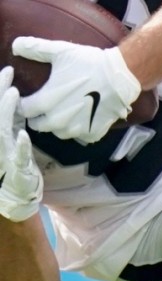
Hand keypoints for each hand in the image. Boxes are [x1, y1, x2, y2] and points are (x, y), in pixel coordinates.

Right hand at [0, 67, 41, 221]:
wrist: (16, 194)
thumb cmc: (15, 161)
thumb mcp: (14, 135)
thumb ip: (14, 118)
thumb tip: (14, 94)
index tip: (8, 70)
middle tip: (7, 73)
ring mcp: (4, 153)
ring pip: (2, 129)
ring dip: (7, 110)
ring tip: (14, 94)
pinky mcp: (17, 167)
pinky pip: (18, 155)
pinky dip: (20, 145)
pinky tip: (23, 135)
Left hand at [14, 38, 141, 143]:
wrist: (120, 77)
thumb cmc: (89, 63)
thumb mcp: (60, 52)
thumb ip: (35, 49)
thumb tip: (16, 46)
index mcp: (46, 102)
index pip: (25, 110)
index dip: (24, 104)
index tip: (29, 99)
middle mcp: (58, 120)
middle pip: (39, 125)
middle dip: (38, 117)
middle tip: (43, 107)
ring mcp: (77, 129)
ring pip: (59, 132)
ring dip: (57, 125)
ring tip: (62, 114)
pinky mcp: (93, 133)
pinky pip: (80, 137)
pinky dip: (79, 129)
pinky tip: (81, 119)